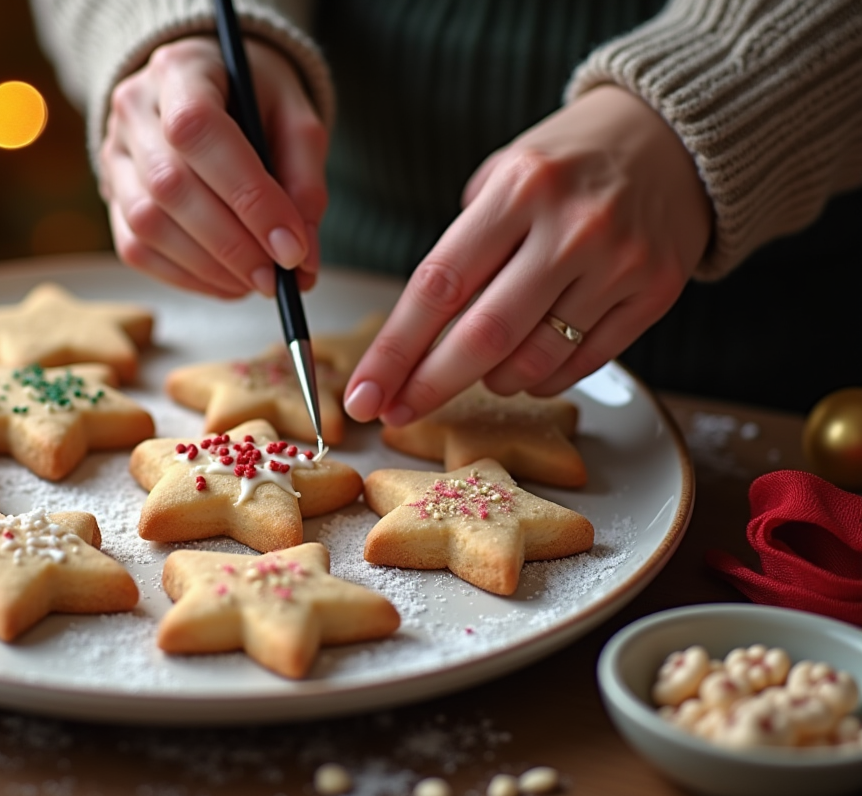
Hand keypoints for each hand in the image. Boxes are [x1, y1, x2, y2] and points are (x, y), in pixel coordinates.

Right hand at [100, 36, 327, 297]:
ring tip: (257, 281)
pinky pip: (138, 249)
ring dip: (209, 267)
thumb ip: (305, 180)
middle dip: (232, 244)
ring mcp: (115, 154)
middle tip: (277, 279)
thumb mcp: (294, 117)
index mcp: (181, 69)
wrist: (210, 85)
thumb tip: (301, 260)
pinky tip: (227, 282)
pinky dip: (187, 277)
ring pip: (148, 225)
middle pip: (171, 186)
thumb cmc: (255, 98)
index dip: (248, 196)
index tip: (291, 248)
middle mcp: (134, 109)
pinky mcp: (112, 196)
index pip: (199, 131)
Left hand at [344, 85, 712, 424]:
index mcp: (520, 188)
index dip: (396, 349)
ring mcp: (620, 264)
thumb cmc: (569, 162)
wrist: (676, 137)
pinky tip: (526, 366)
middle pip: (483, 335)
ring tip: (477, 370)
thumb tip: (418, 333)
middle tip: (396, 412)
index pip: (439, 285)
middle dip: (430, 385)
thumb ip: (464, 244)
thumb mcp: (505, 173)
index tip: (365, 392)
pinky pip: (582, 364)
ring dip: (490, 381)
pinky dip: (540, 378)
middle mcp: (572, 228)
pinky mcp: (656, 293)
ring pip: (534, 360)